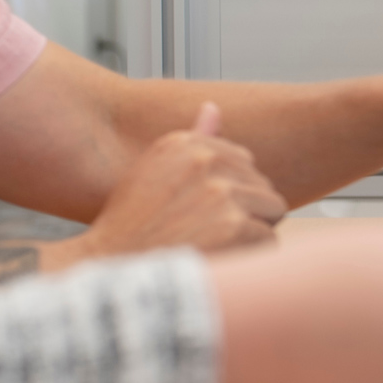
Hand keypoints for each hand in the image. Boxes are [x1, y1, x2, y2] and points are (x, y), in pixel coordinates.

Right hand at [42, 103, 285, 269]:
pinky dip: (251, 257)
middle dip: (244, 213)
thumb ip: (192, 140)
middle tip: (203, 234)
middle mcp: (204, 160)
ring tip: (212, 247)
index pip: (243, 160)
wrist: (110, 272)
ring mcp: (220, 192)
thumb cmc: (131, 229)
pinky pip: (269, 240)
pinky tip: (219, 261)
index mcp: (184, 143)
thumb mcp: (152, 172)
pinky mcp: (235, 226)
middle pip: (261, 185)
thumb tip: (213, 109)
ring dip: (251, 234)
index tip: (197, 211)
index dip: (227, 193)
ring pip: (271, 212)